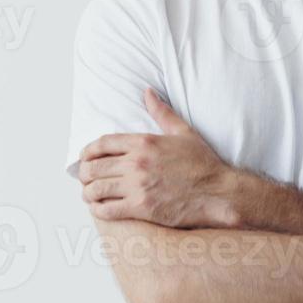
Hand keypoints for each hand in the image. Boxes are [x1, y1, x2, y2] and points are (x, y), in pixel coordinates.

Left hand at [77, 89, 236, 228]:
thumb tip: (148, 92)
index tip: (85, 158)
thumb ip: (161, 112)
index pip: (102, 143)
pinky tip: (100, 208)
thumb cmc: (202, 164)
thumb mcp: (183, 132)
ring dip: (88, 192)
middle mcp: (137, 163)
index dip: (88, 152)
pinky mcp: (142, 208)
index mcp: (144, 142)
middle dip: (84, 174)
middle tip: (84, 178)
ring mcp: (138, 186)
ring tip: (89, 194)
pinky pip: (108, 209)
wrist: (218, 192)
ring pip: (96, 189)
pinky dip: (98, 210)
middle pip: (94, 167)